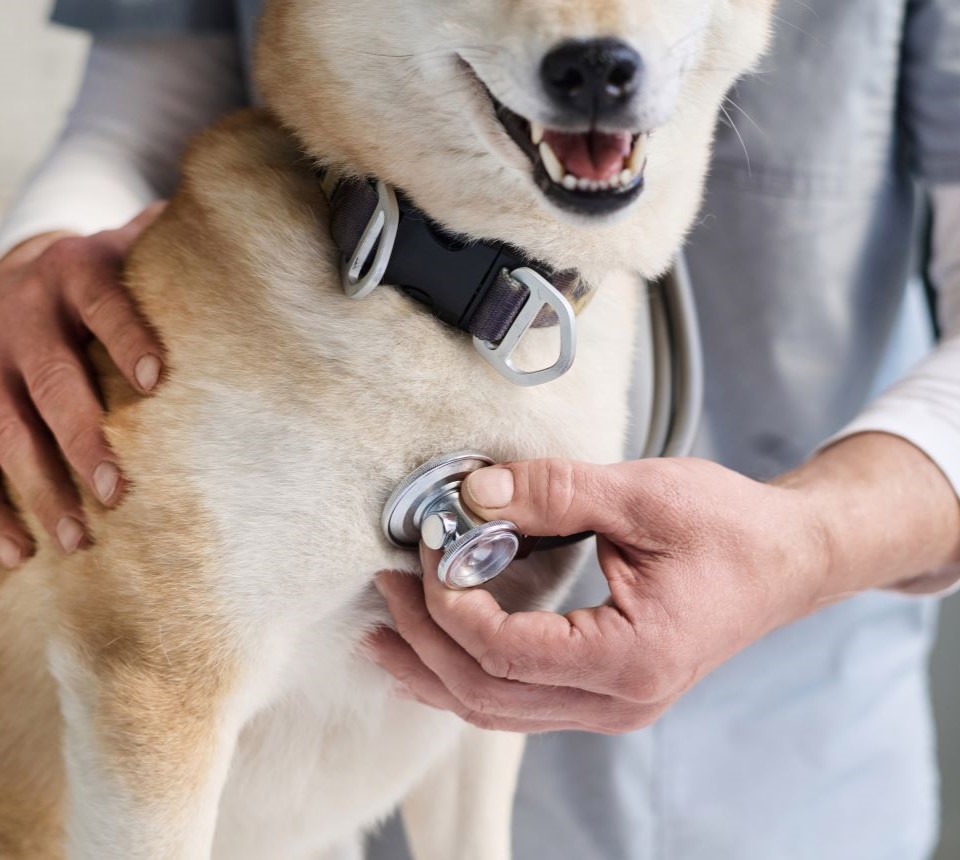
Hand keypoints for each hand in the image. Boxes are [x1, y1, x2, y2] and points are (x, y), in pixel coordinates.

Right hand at [0, 203, 165, 568]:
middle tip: (118, 490)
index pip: (105, 302)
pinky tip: (17, 554)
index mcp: (75, 272)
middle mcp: (23, 313)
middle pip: (49, 379)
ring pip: (1, 427)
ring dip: (37, 486)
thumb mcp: (131, 247)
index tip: (157, 377)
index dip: (127, 334)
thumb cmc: (102, 273)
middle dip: (82, 436)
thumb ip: (174, 245)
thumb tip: (253, 225)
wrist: (21, 265)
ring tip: (76, 537)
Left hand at [370, 456, 828, 733]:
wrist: (788, 559)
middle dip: (425, 641)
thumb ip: (553, 492)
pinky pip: (519, 702)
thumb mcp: (642, 494)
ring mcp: (612, 707)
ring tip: (386, 633)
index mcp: (631, 658)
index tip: (427, 548)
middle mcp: (619, 702)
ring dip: (434, 670)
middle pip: (488, 694)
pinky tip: (437, 651)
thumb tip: (471, 494)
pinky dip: (468, 677)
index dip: (450, 602)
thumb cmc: (731, 528)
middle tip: (385, 588)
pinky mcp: (606, 693)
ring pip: (497, 711)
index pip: (505, 651)